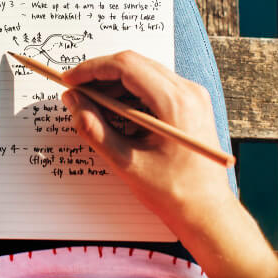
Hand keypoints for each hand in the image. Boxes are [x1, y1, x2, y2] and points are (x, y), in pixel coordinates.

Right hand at [62, 51, 277, 277]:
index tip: (69, 80)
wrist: (208, 212)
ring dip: (114, 85)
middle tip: (76, 93)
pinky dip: (130, 95)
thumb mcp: (124, 161)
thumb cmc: (173, 192)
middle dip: (100, 76)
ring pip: (143, 73)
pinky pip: (155, 87)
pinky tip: (115, 116)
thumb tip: (73, 100)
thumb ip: (93, 127)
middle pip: (135, 64)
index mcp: (175, 102)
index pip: (126, 66)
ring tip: (93, 108)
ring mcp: (192, 96)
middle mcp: (188, 91)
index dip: (92, 69)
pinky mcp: (191, 105)